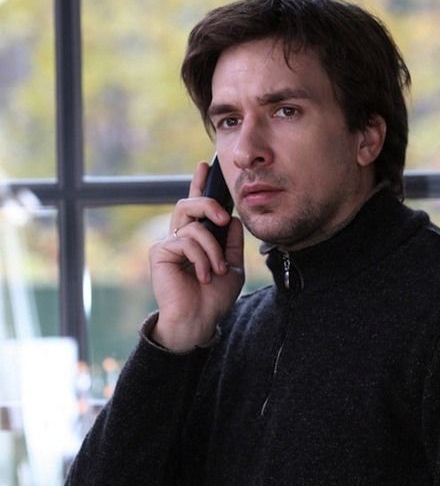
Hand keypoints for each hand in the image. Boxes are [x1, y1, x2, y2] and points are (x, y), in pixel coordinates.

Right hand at [149, 161, 243, 351]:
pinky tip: (204, 276)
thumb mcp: (232, 266)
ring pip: (193, 224)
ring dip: (212, 247)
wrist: (199, 320)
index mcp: (196, 239)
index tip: (205, 165)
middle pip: (189, 204)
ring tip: (217, 269)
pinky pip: (186, 240)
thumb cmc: (213, 298)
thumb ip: (232, 241)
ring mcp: (168, 244)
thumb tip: (233, 218)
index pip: (196, 206)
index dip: (198, 185)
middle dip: (209, 204)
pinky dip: (202, 258)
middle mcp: (179, 237)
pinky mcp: (160, 252)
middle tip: (224, 219)